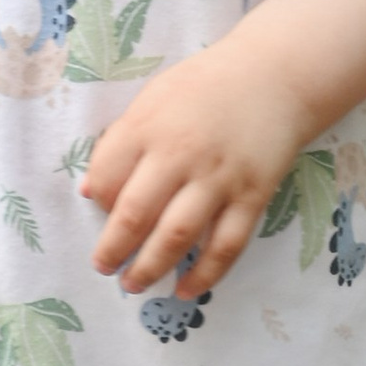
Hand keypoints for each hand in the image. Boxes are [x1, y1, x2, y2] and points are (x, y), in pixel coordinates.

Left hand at [82, 41, 313, 302]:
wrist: (275, 76)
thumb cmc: (206, 86)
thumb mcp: (154, 98)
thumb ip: (121, 140)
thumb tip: (91, 192)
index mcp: (148, 126)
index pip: (106, 176)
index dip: (98, 202)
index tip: (100, 214)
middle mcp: (180, 154)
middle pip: (135, 214)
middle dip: (112, 249)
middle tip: (104, 267)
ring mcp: (218, 178)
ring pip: (176, 236)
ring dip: (150, 268)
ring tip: (133, 284)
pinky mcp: (252, 196)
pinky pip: (226, 245)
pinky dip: (205, 274)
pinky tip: (186, 290)